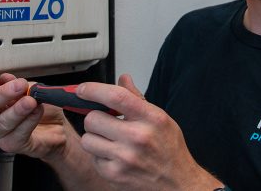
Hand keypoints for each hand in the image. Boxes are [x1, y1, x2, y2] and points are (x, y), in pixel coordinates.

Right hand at [0, 73, 70, 159]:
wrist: (55, 125)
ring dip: (18, 110)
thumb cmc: (37, 106)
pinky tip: (37, 112)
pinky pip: (19, 133)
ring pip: (2, 122)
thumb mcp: (28, 88)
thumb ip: (15, 84)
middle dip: (2, 94)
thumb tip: (6, 78)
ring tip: (30, 101)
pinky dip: (30, 120)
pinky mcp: (12, 145)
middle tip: (19, 85)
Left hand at [77, 74, 222, 190]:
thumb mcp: (160, 118)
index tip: (83, 89)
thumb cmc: (169, 149)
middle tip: (105, 122)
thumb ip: (137, 98)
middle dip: (95, 118)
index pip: (115, 96)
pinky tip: (115, 156)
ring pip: (87, 139)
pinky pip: (92, 158)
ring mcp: (124, 158)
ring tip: (110, 140)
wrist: (177, 182)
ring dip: (94, 138)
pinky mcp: (114, 174)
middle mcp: (137, 137)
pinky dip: (99, 155)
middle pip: (93, 118)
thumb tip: (123, 79)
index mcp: (151, 118)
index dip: (93, 90)